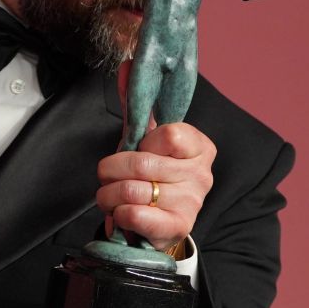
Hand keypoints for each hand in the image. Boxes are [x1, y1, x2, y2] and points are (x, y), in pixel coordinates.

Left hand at [95, 122, 215, 251]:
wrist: (163, 222)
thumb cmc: (154, 177)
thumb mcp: (149, 144)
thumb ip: (139, 116)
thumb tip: (125, 79)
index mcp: (199, 148)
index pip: (168, 134)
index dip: (143, 143)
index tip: (139, 151)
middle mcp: (201, 175)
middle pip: (141, 163)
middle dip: (110, 170)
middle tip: (106, 176)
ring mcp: (192, 203)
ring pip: (131, 190)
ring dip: (108, 194)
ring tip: (109, 196)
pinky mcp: (178, 228)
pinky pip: (134, 214)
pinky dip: (118, 213)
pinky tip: (121, 213)